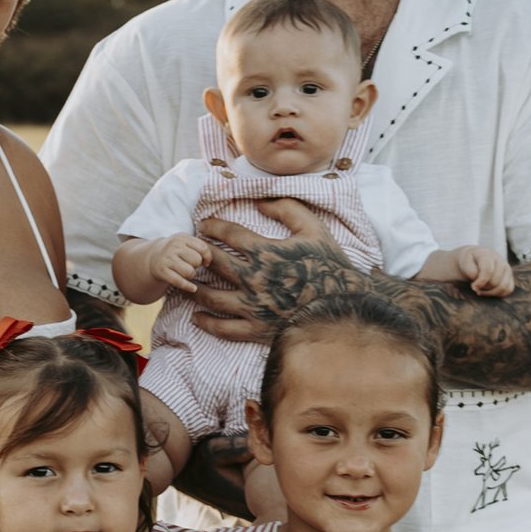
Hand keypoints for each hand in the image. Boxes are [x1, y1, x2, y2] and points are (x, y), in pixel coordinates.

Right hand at [153, 233, 209, 292]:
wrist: (152, 257)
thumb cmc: (176, 251)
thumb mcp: (185, 243)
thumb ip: (199, 247)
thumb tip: (207, 262)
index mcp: (182, 237)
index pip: (203, 248)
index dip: (207, 257)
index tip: (205, 262)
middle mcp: (173, 246)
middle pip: (197, 260)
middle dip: (196, 265)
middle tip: (190, 265)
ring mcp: (167, 258)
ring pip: (189, 272)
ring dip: (191, 275)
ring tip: (186, 272)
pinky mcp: (162, 271)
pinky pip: (179, 281)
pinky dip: (188, 286)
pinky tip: (193, 288)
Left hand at [190, 201, 336, 345]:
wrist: (344, 308)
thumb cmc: (330, 266)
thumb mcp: (314, 228)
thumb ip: (287, 208)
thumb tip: (260, 201)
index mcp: (264, 252)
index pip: (227, 234)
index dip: (212, 226)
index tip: (203, 225)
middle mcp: (252, 279)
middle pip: (213, 263)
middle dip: (198, 254)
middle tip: (190, 250)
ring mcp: (252, 306)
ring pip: (211, 297)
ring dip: (195, 287)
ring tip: (187, 281)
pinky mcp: (256, 329)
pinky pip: (223, 328)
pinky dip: (206, 322)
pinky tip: (196, 316)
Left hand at [455, 247, 515, 299]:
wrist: (474, 260)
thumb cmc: (468, 263)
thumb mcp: (464, 263)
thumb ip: (470, 269)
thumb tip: (476, 277)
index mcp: (487, 255)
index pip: (488, 270)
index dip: (480, 282)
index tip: (473, 287)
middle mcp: (500, 260)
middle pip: (495, 281)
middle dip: (484, 288)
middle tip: (476, 287)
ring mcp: (506, 268)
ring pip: (504, 287)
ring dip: (491, 292)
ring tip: (481, 290)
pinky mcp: (510, 276)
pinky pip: (509, 289)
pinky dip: (498, 294)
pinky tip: (488, 291)